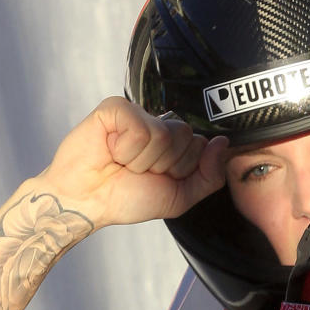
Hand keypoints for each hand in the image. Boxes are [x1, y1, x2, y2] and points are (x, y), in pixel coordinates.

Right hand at [35, 96, 227, 228]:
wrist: (87, 201)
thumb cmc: (126, 197)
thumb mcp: (180, 197)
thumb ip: (209, 176)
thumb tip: (223, 144)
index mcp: (175, 143)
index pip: (202, 146)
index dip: (183, 170)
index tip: (157, 178)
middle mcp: (158, 124)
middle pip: (187, 137)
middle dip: (164, 165)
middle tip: (137, 171)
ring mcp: (138, 114)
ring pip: (165, 134)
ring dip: (143, 161)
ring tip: (123, 163)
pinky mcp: (116, 108)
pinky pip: (141, 129)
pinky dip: (127, 150)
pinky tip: (111, 151)